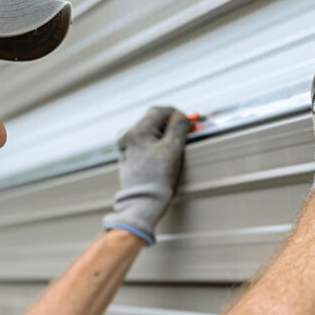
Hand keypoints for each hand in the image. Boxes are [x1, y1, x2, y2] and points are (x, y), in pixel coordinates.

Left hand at [102, 106, 189, 244]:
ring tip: (175, 147)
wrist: (142, 203)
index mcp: (137, 131)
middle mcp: (128, 137)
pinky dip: (157, 145)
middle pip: (153, 120)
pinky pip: (145, 144)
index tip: (188, 122)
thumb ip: (178, 127)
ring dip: (164, 135)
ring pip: (150, 132)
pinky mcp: (129, 158)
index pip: (159, 111)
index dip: (176, 114)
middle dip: (170, 125)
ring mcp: (127, 148)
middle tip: (186, 133)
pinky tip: (165, 156)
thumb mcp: (172, 149)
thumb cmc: (157, 179)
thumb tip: (181, 116)